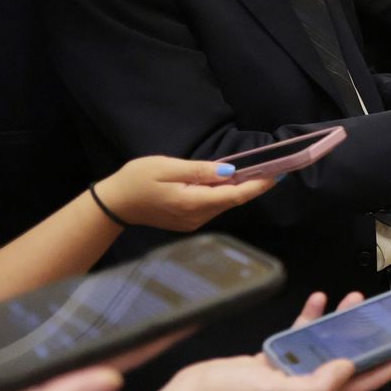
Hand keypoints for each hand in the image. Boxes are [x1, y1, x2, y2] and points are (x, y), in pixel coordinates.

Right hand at [93, 157, 275, 230]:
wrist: (113, 204)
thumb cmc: (136, 180)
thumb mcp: (166, 167)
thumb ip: (199, 170)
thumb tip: (230, 172)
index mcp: (192, 203)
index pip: (234, 196)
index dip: (258, 186)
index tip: (277, 175)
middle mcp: (197, 217)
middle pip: (232, 201)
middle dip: (253, 186)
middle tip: (273, 169)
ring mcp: (193, 222)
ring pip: (223, 204)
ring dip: (238, 190)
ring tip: (256, 173)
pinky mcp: (188, 222)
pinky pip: (212, 207)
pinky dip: (223, 195)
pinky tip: (227, 183)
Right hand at [166, 292, 390, 390]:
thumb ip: (321, 384)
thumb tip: (349, 365)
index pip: (371, 377)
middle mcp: (315, 384)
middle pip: (356, 357)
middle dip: (376, 336)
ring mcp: (297, 370)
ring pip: (331, 341)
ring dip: (345, 321)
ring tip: (357, 297)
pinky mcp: (278, 358)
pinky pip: (302, 333)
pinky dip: (312, 316)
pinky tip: (319, 299)